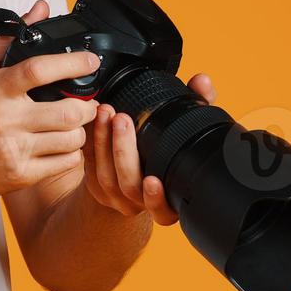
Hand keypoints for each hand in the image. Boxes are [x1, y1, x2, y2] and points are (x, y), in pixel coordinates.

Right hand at [0, 5, 100, 216]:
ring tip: (73, 124)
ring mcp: (14, 150)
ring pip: (71, 140)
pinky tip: (62, 145)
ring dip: (80, 130)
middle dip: (87, 105)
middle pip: (67, 112)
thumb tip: (40, 9)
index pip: (39, 70)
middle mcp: (5, 119)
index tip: (90, 60)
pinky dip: (72, 153)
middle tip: (87, 101)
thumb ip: (12, 38)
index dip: (72, 63)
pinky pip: (65, 164)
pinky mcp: (20, 174)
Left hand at [83, 69, 216, 224]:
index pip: (163, 209)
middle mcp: (141, 201)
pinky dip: (90, 142)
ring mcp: (116, 195)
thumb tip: (201, 80)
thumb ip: (197, 103)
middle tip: (122, 119)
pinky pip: (89, 165)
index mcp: (168, 199)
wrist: (139, 174)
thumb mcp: (187, 129)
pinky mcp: (96, 183)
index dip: (156, 198)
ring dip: (104, 142)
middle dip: (124, 151)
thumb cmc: (168, 150)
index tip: (153, 180)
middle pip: (129, 186)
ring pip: (106, 176)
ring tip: (106, 112)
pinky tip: (92, 120)